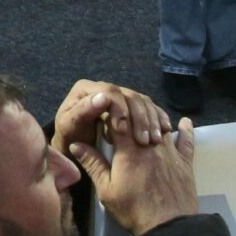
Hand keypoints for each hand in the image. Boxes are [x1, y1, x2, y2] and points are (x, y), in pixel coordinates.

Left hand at [52, 80, 172, 154]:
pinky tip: (164, 130)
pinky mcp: (131, 106)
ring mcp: (120, 96)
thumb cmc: (71, 137)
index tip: (122, 130)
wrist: (75, 146)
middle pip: (129, 95)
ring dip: (151, 120)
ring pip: (142, 101)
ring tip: (154, 140)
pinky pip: (149, 107)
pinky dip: (158, 117)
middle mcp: (104, 88)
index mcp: (87, 88)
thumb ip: (83, 111)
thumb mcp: (70, 125)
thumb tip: (103, 98)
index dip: (119, 109)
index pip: (110, 91)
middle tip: (142, 140)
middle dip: (139, 117)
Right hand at [67, 115, 199, 235]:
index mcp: (129, 150)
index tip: (104, 113)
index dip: (110, 112)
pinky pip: (187, 141)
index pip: (118, 119)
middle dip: (130, 112)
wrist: (169, 228)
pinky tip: (184, 122)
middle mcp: (151, 144)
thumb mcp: (106, 190)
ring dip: (153, 118)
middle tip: (123, 115)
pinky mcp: (185, 162)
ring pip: (162, 124)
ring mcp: (171, 152)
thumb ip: (93, 164)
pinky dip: (186, 130)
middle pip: (141, 117)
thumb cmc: (134, 209)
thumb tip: (76, 144)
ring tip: (145, 117)